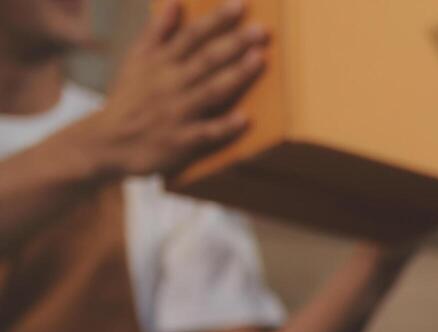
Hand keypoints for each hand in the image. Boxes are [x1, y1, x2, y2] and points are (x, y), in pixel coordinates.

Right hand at [82, 0, 269, 177]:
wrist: (107, 142)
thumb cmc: (130, 98)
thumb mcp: (136, 60)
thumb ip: (157, 32)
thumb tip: (174, 2)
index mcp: (161, 62)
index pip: (193, 35)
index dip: (217, 19)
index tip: (241, 4)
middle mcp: (171, 83)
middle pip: (206, 59)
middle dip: (233, 43)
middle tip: (261, 30)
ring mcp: (178, 112)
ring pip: (211, 91)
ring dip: (235, 75)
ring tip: (259, 59)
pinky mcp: (181, 141)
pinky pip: (205, 133)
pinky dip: (224, 126)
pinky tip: (245, 119)